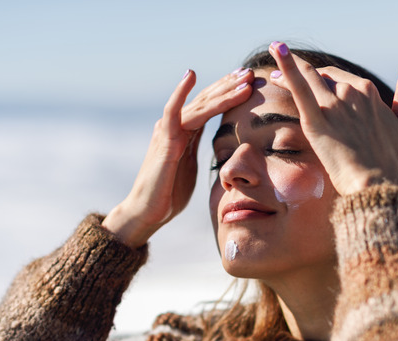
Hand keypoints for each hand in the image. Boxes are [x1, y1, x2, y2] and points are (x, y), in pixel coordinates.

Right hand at [103, 68, 253, 247]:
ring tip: (242, 78)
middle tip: (250, 71)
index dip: (229, 92)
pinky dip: (180, 92)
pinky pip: (172, 112)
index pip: (210, 106)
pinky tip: (191, 75)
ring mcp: (168, 131)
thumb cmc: (169, 193)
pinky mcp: (164, 141)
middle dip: (229, 85)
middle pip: (206, 99)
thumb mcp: (191, 167)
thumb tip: (217, 148)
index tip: (249, 82)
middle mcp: (176, 126)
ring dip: (222, 91)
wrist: (147, 212)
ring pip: (199, 104)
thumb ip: (199, 151)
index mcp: (185, 132)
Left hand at [267, 42, 397, 194]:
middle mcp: (351, 92)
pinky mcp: (316, 120)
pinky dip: (287, 66)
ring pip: (308, 77)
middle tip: (280, 74)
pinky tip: (276, 49)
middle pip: (322, 77)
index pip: (341, 78)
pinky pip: (299, 87)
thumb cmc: (390, 159)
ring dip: (288, 67)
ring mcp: (333, 105)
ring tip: (272, 66)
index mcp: (369, 91)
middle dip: (303, 74)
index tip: (312, 80)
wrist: (376, 183)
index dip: (324, 78)